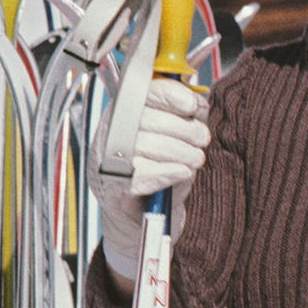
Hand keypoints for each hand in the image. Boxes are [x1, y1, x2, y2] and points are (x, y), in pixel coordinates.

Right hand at [91, 78, 210, 282]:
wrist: (137, 216)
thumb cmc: (156, 172)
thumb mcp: (170, 138)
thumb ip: (181, 117)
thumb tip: (199, 102)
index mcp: (122, 112)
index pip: (143, 91)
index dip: (171, 95)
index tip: (192, 106)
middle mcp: (109, 132)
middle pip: (152, 119)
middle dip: (187, 130)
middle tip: (201, 139)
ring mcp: (106, 160)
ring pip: (152, 145)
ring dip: (183, 154)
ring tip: (193, 160)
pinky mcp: (112, 187)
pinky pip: (146, 174)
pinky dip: (170, 173)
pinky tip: (180, 173)